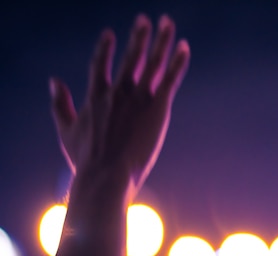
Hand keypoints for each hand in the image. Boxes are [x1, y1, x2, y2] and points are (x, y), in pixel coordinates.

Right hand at [49, 14, 189, 196]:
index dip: (105, 48)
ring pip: (153, 62)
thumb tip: (53, 81)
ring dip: (162, 41)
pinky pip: (170, 80)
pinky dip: (178, 63)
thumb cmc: (86, 160)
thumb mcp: (66, 131)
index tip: (109, 34)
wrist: (106, 175)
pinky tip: (184, 48)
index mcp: (96, 96)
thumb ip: (59, 104)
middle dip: (139, 36)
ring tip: (167, 23)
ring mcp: (138, 98)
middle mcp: (118, 92)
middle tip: (145, 19)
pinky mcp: (157, 108)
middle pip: (132, 57)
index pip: (101, 64)